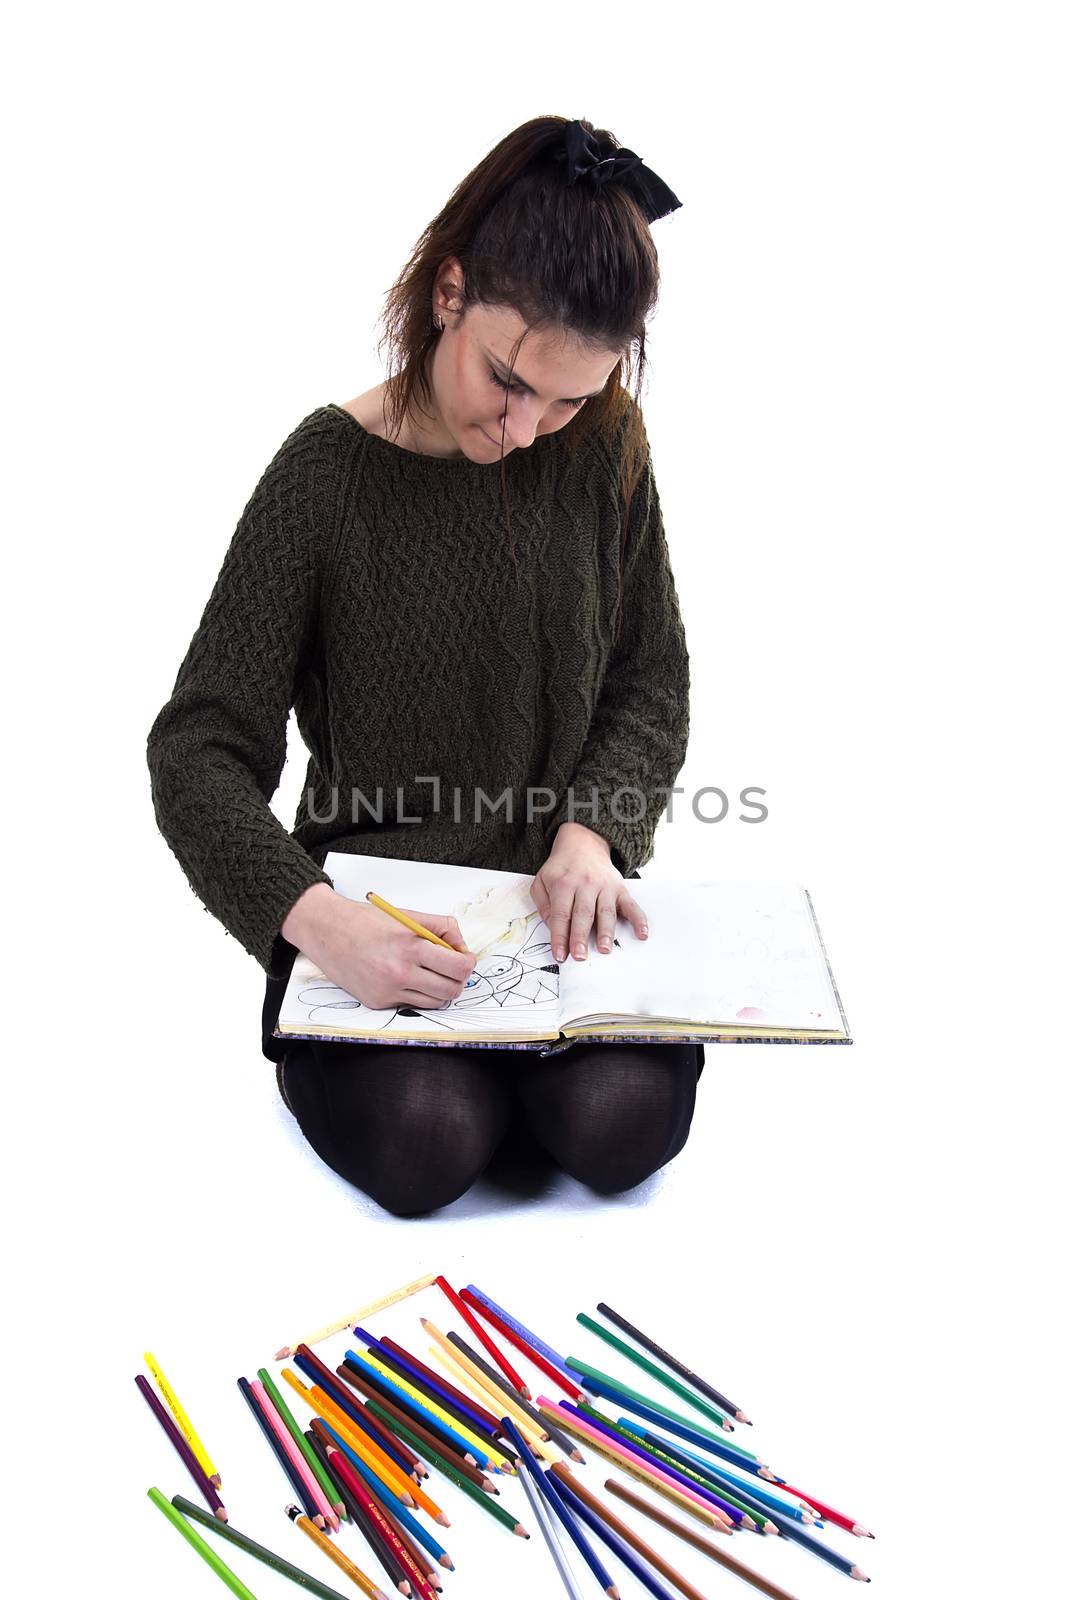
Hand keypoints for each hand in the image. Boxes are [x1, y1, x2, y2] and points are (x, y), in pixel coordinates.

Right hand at [282, 884, 476, 1008]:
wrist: (325, 930)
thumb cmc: (365, 921)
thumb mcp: (407, 915)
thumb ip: (441, 927)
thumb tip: (461, 946)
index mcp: (410, 947)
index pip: (458, 967)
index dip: (468, 963)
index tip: (464, 958)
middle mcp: (399, 973)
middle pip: (451, 991)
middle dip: (457, 979)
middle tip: (451, 967)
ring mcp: (387, 991)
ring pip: (433, 1003)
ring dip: (438, 989)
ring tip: (429, 972)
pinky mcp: (376, 1002)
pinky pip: (410, 1004)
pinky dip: (414, 993)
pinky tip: (404, 976)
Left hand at [531, 822, 648, 961]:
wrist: (583, 843)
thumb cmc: (562, 868)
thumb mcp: (542, 880)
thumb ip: (543, 904)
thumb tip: (551, 925)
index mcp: (563, 884)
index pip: (560, 914)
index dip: (559, 936)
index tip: (559, 955)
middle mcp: (585, 884)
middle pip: (583, 914)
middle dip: (580, 937)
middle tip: (580, 956)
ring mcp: (605, 886)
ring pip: (606, 911)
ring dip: (606, 932)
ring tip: (605, 949)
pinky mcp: (620, 888)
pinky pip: (631, 905)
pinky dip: (639, 919)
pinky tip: (642, 933)